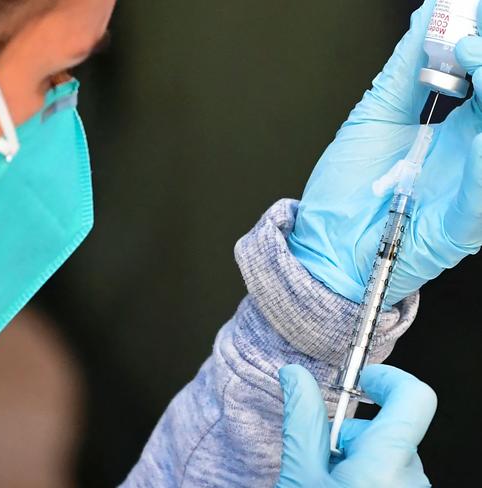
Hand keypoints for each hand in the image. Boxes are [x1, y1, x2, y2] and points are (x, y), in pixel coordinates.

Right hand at [277, 364, 436, 487]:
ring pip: (388, 455)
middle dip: (350, 435)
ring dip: (356, 458)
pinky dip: (365, 476)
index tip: (364, 379)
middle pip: (389, 430)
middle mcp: (411, 479)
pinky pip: (392, 476)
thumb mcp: (300, 473)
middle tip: (321, 459)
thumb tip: (296, 375)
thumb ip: (303, 420)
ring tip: (327, 482)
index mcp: (386, 464)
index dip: (389, 378)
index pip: (414, 397)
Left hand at [288, 0, 481, 305]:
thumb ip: (407, 69)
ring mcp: (472, 192)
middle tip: (469, 37)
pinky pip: (481, 197)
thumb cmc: (349, 189)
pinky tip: (478, 136)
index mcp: (462, 130)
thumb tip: (430, 13)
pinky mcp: (459, 227)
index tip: (469, 14)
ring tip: (473, 60)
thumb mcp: (376, 115)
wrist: (325, 244)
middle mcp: (475, 157)